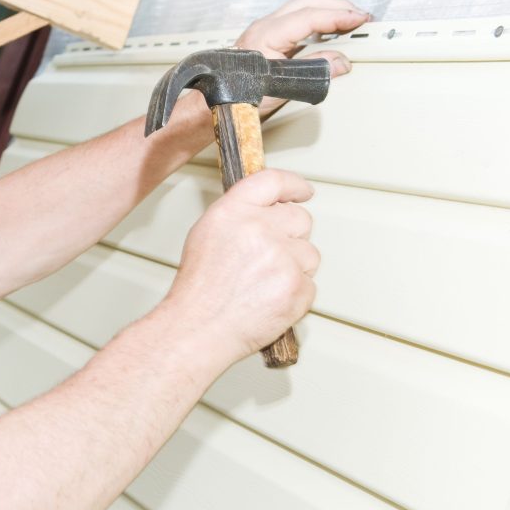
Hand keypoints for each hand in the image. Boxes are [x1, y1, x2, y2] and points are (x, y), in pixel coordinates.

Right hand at [160, 169, 318, 365]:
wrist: (199, 328)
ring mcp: (282, 259)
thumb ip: (239, 215)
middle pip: (300, 218)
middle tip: (269, 256)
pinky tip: (269, 299)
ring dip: (294, 267)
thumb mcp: (206, 235)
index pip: (273, 182)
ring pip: (309, 254)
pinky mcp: (297, 287)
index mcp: (233, 212)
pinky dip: (295, 294)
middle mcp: (259, 230)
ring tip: (263, 283)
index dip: (293, 185)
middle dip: (292, 235)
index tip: (302, 191)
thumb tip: (269, 208)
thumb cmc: (199, 289)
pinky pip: (310, 284)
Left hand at [236, 0, 370, 115]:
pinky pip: (297, 20)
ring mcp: (265, 29)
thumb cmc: (238, 95)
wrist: (216, 101)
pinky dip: (317, 21)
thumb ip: (312, 71)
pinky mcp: (267, 37)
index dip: (338, 16)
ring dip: (328, 11)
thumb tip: (341, 62)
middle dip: (337, 7)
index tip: (359, 20)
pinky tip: (329, 31)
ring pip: (302, 8)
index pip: (310, 16)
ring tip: (349, 22)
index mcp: (267, 33)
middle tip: (361, 18)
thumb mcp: (280, 86)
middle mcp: (265, 26)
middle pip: (308, 3)